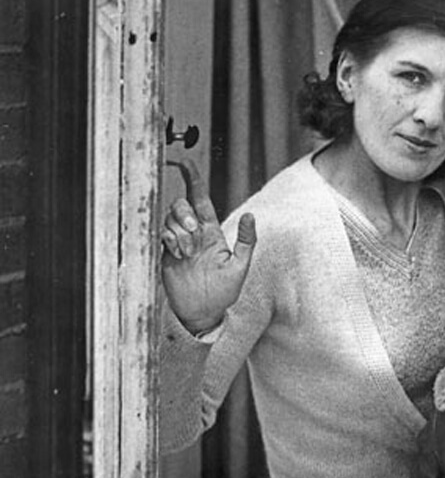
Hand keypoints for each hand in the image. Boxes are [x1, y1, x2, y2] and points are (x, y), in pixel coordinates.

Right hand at [161, 157, 256, 334]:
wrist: (203, 314)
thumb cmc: (223, 294)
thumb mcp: (239, 268)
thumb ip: (246, 242)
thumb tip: (250, 216)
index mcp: (211, 231)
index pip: (200, 198)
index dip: (191, 178)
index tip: (183, 162)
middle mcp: (192, 233)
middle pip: (181, 205)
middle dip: (184, 213)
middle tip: (193, 231)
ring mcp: (177, 242)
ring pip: (170, 218)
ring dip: (179, 231)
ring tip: (187, 253)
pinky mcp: (163, 253)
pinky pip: (160, 234)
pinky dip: (169, 239)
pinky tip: (177, 254)